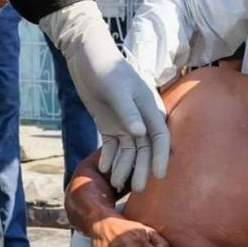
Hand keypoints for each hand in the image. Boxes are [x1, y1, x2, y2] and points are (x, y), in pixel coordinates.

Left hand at [40, 2, 170, 191]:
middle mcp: (142, 120)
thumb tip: (140, 134)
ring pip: (129, 152)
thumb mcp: (117, 88)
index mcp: (150, 109)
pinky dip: (109, 159)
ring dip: (124, 167)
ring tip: (116, 182)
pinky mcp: (110, 126)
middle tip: (138, 189)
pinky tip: (105, 170)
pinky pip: (112, 147)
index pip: (160, 138)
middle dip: (142, 169)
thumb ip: (128, 111)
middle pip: (145, 150)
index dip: (161, 157)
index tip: (159, 176)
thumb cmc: (106, 68)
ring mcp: (126, 124)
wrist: (86, 57)